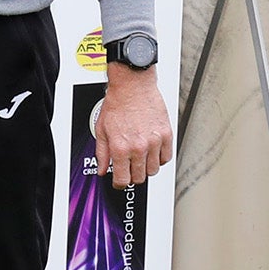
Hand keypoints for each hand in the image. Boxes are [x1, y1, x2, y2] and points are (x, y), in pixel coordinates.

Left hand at [95, 63, 172, 187]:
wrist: (132, 86)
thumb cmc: (117, 103)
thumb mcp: (101, 129)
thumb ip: (102, 152)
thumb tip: (102, 169)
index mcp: (120, 147)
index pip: (122, 179)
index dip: (119, 183)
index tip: (119, 181)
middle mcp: (138, 147)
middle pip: (139, 177)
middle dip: (132, 175)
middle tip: (129, 168)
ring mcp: (154, 142)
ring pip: (153, 170)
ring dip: (146, 167)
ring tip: (139, 158)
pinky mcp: (166, 135)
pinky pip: (166, 158)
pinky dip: (159, 158)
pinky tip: (151, 151)